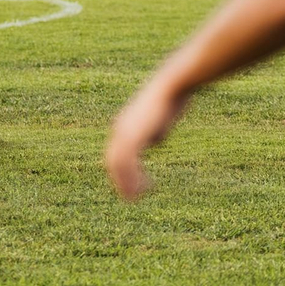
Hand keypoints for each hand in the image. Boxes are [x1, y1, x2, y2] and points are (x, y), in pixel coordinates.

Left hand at [105, 80, 190, 200]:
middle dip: (121, 181)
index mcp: (124, 126)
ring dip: (126, 184)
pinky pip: (127, 163)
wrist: (171, 87)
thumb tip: (153, 142)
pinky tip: (145, 188)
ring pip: (117, 165)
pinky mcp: (132, 136)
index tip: (135, 184)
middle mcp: (120, 130)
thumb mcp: (160, 119)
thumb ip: (154, 131)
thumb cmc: (170, 100)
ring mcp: (124, 133)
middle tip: (131, 197)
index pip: (116, 154)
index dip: (123, 171)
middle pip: (112, 161)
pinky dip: (133, 178)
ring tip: (135, 198)